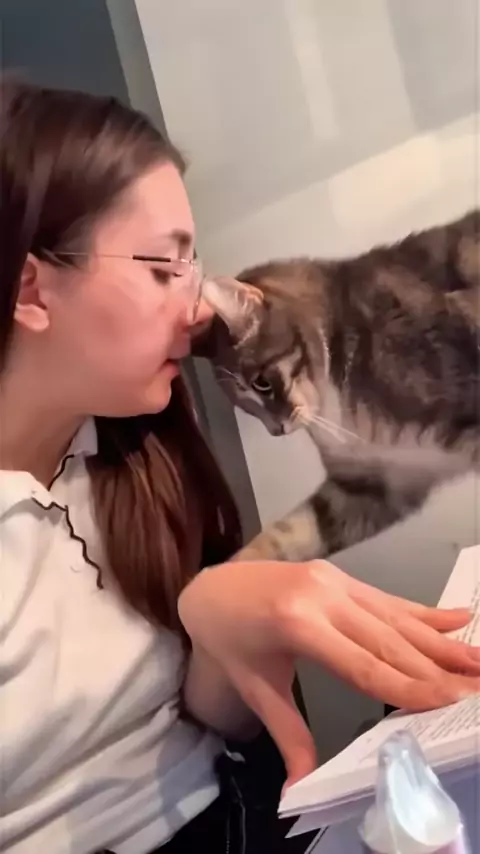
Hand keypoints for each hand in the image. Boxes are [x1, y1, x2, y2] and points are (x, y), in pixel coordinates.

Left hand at [178, 559, 479, 786]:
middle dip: (438, 668)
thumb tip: (301, 788)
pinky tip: (460, 619)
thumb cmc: (228, 639)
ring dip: (441, 641)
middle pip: (389, 641)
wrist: (210, 587)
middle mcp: (322, 596)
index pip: (362, 665)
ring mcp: (333, 580)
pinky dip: (424, 612)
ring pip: (395, 618)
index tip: (447, 702)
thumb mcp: (254, 688)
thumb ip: (287, 734)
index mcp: (297, 624)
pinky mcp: (339, 575)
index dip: (407, 686)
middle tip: (478, 688)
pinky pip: (386, 599)